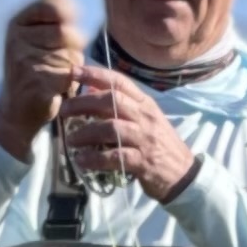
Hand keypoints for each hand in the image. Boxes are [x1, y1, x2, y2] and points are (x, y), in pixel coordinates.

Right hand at [0, 0, 81, 156]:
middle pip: (66, 33)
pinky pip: (71, 76)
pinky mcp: (37, 83)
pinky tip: (58, 89)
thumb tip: (72, 4)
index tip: (71, 21)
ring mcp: (25, 62)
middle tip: (61, 59)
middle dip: (73, 46)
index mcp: (16, 25)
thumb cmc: (34, 70)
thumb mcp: (35, 38)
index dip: (68, 13)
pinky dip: (71, 84)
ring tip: (56, 75)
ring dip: (73, 67)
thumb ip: (53, 19)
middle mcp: (17, 40)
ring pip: (71, 56)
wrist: (16, 111)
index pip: (52, 6)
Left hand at [57, 63, 195, 202]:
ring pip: (111, 128)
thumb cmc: (159, 146)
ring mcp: (145, 139)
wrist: (184, 175)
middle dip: (83, 103)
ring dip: (86, 133)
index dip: (95, 74)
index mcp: (145, 104)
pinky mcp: (143, 162)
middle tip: (63, 110)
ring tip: (70, 140)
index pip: (119, 82)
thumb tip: (92, 89)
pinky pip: (115, 157)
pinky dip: (95, 158)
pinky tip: (82, 160)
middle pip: (111, 101)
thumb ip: (121, 105)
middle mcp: (145, 117)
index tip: (73, 71)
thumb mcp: (145, 120)